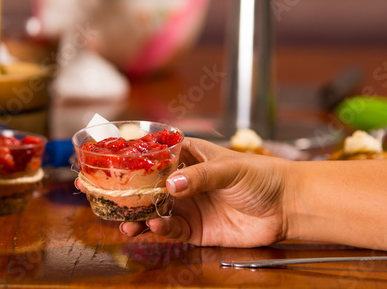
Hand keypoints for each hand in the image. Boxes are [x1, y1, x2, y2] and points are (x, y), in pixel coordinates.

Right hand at [76, 137, 291, 246]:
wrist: (285, 207)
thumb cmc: (261, 175)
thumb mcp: (230, 169)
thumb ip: (200, 176)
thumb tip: (171, 186)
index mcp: (188, 157)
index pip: (151, 156)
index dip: (127, 160)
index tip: (104, 164)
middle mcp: (183, 181)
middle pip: (146, 187)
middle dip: (124, 193)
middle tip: (102, 198)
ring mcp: (188, 206)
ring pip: (153, 212)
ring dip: (137, 217)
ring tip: (126, 223)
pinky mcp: (196, 229)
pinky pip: (171, 231)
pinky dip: (160, 231)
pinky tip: (155, 229)